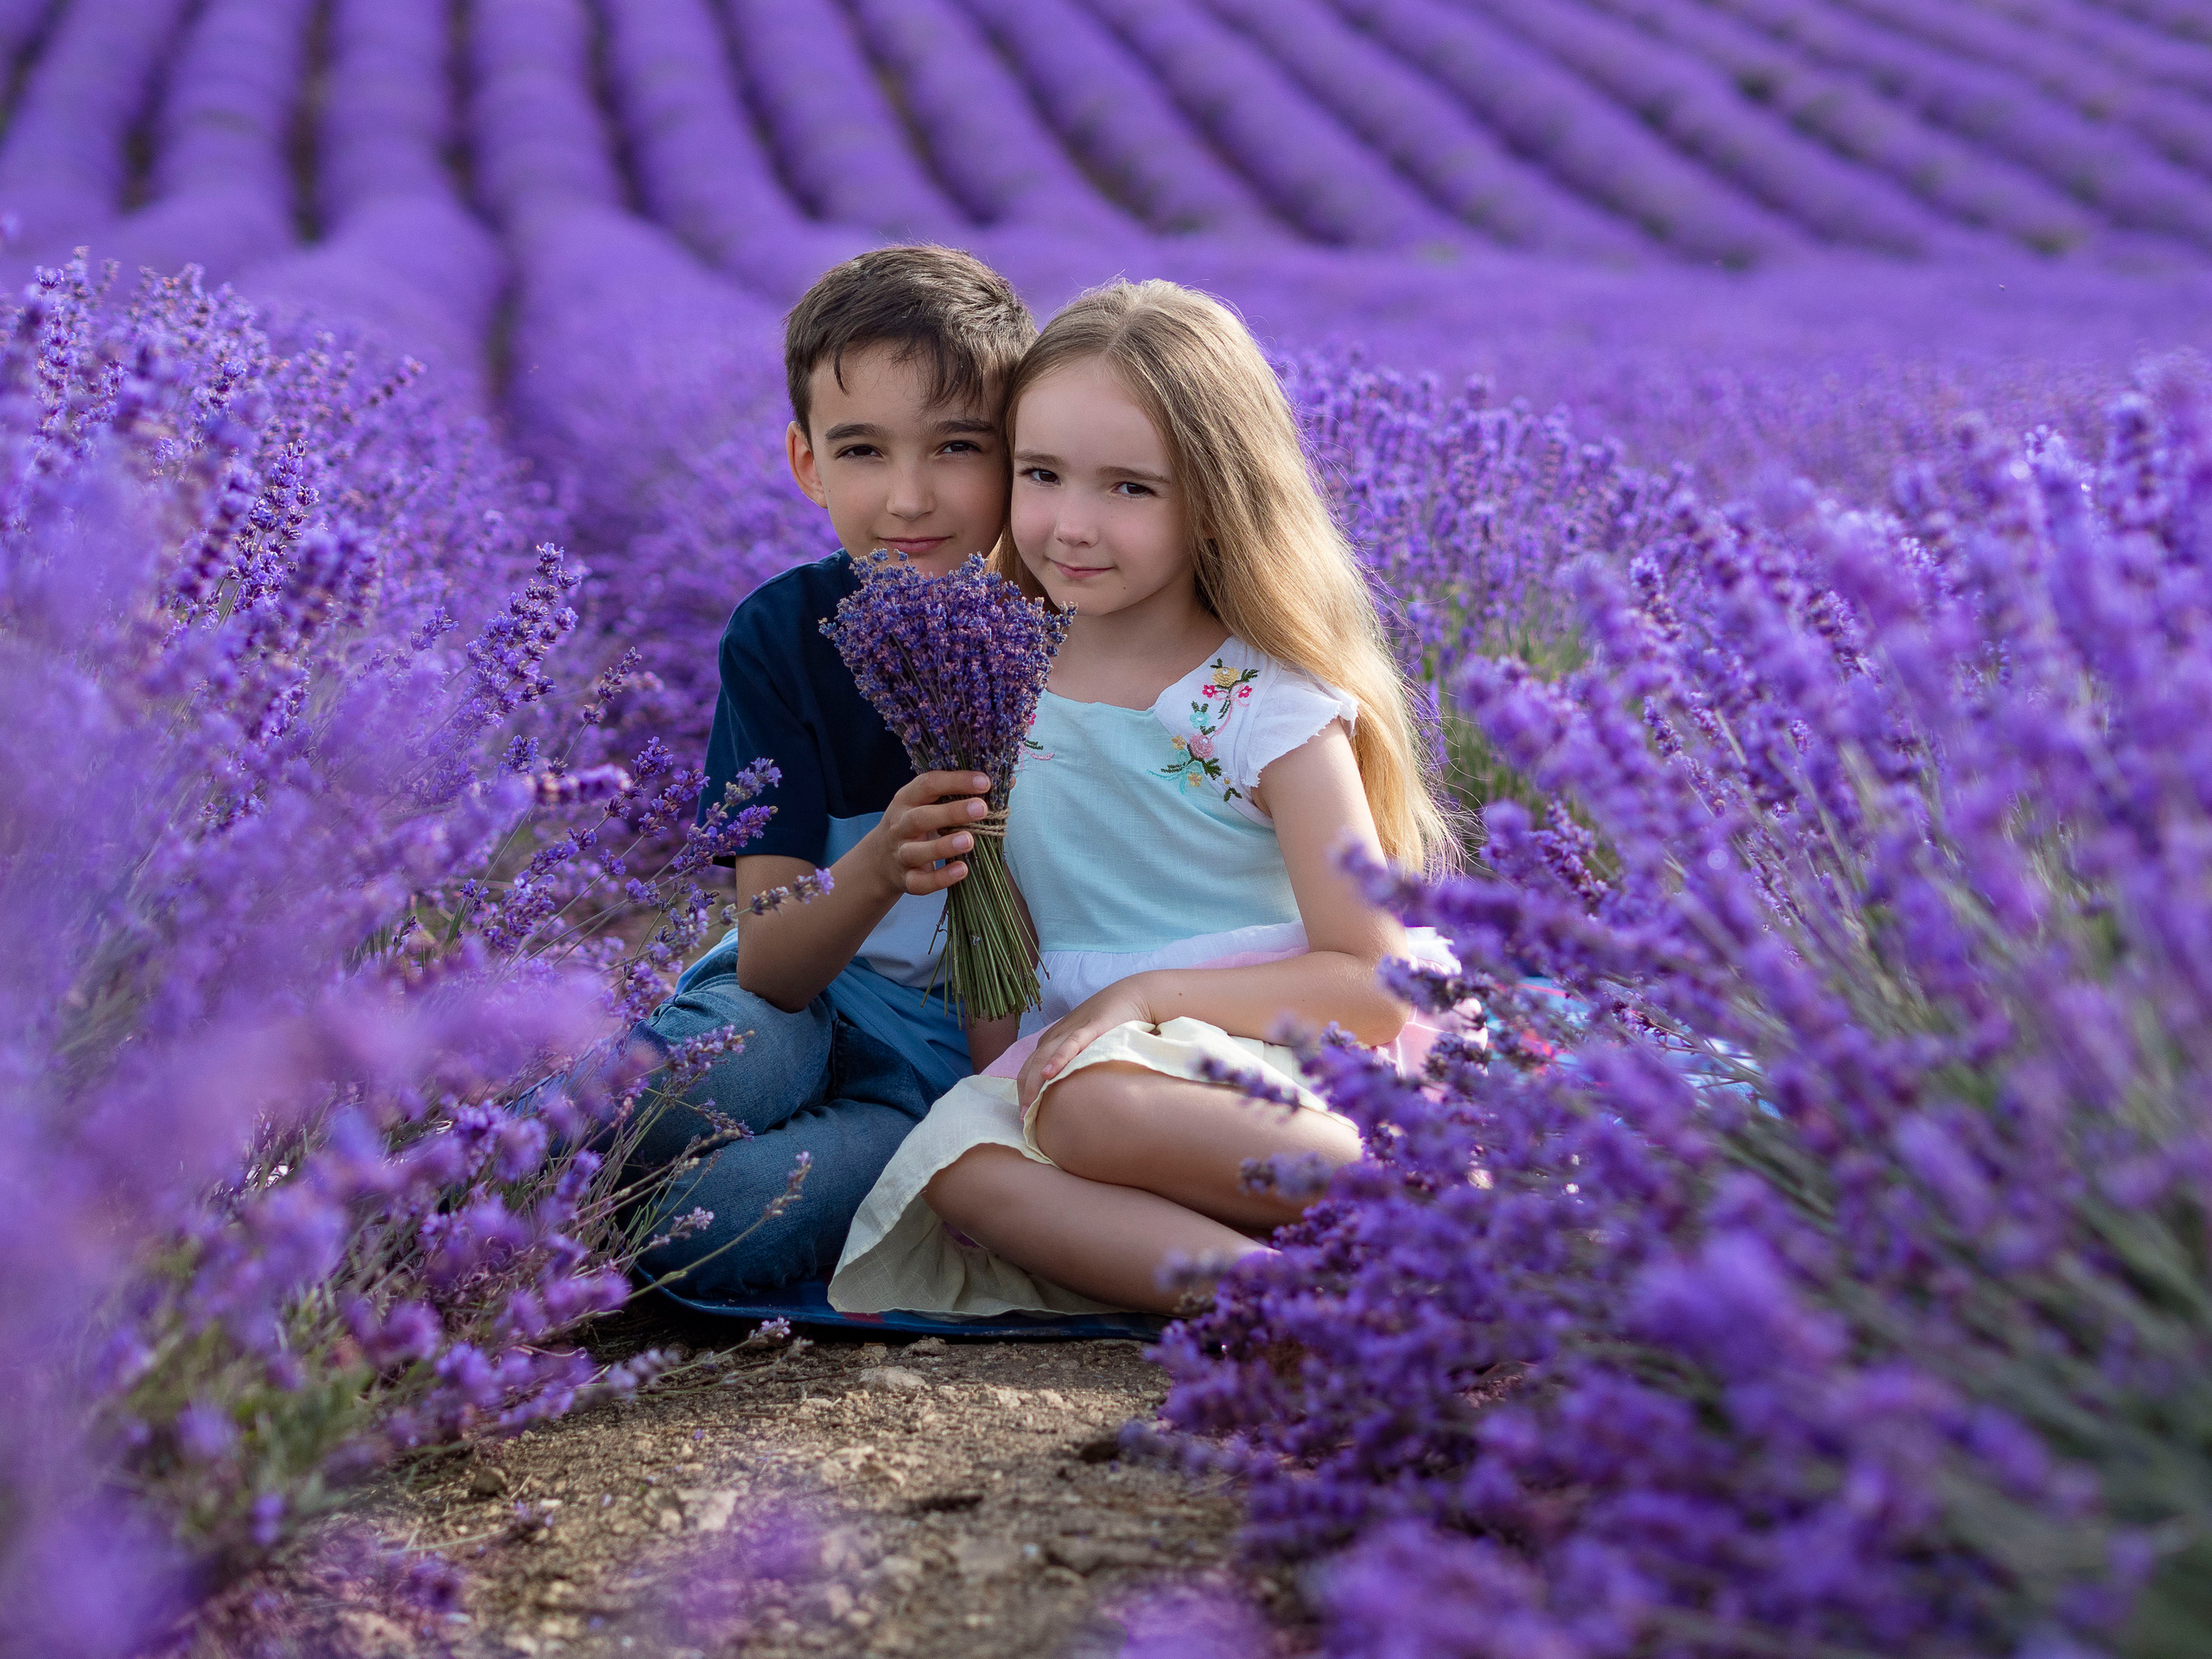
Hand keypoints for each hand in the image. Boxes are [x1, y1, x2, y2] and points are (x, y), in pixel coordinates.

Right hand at [869, 771, 991, 898]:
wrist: (880, 860)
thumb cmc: (916, 824)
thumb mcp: (929, 804)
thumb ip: (961, 793)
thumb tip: (1006, 781)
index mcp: (907, 799)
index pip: (928, 784)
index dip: (956, 781)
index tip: (984, 781)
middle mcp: (900, 825)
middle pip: (920, 818)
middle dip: (951, 812)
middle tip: (981, 809)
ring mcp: (900, 854)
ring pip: (917, 852)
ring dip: (944, 846)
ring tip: (969, 841)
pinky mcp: (905, 880)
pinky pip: (920, 882)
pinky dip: (941, 879)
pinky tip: (962, 871)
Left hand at [1017, 976, 1157, 1115]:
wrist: (1131, 996)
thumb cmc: (1110, 1023)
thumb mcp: (1086, 1043)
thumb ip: (1075, 1061)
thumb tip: (1071, 1092)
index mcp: (1053, 1039)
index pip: (1029, 1067)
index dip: (1024, 1089)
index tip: (1025, 1112)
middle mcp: (1057, 1035)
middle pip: (1031, 1066)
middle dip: (1025, 1092)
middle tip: (1024, 1118)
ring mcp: (1072, 1030)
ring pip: (1045, 1057)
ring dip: (1034, 1083)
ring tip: (1030, 1105)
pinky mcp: (1091, 1028)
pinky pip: (1071, 1044)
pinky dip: (1058, 1058)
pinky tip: (1049, 1073)